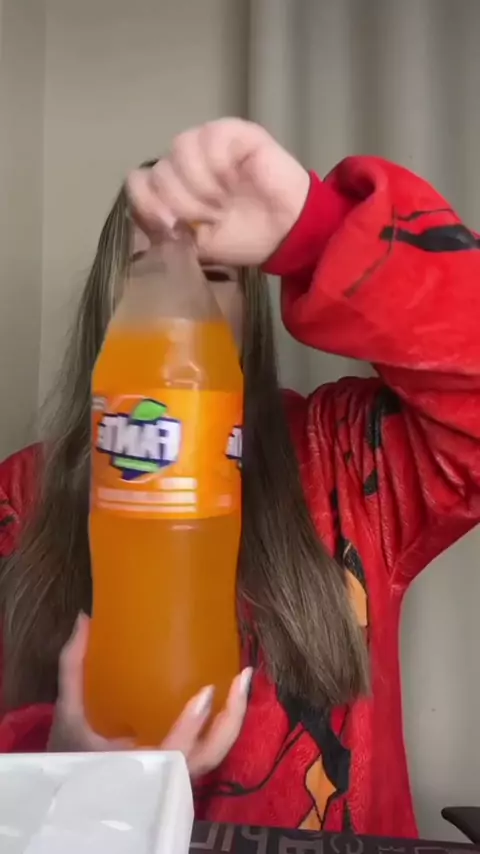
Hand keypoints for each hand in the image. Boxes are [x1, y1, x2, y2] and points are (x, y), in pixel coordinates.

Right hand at [48, 614, 251, 778]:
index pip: (172, 756)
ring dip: (234, 718)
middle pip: (209, 756)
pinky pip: (210, 746)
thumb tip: (85, 618)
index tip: (205, 693)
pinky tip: (231, 690)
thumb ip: (75, 667)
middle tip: (241, 678)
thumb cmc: (71, 755)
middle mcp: (164, 773)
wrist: (73, 795)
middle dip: (231, 720)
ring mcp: (177, 770)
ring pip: (216, 752)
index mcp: (136, 768)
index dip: (191, 729)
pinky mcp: (183, 761)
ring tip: (242, 678)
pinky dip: (224, 722)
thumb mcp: (69, 714)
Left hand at [127, 118, 309, 265]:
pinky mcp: (235, 131)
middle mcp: (185, 162)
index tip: (170, 226)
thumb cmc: (245, 238)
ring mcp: (209, 143)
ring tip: (221, 203)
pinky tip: (232, 181)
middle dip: (182, 203)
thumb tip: (145, 224)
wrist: (287, 233)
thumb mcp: (198, 246)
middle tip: (210, 219)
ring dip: (199, 185)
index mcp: (174, 187)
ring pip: (179, 150)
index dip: (148, 204)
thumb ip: (169, 232)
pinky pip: (210, 138)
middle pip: (159, 171)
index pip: (138, 182)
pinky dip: (217, 166)